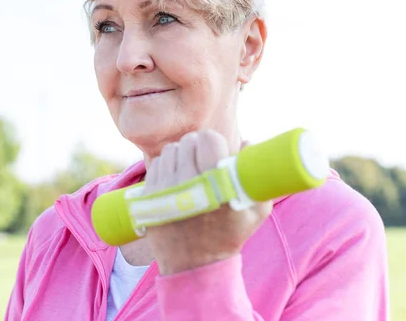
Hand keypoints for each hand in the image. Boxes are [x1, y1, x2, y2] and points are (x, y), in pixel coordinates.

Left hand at [143, 130, 271, 274]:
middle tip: (202, 161)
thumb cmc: (228, 236)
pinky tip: (175, 180)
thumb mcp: (254, 211)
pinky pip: (157, 165)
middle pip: (187, 142)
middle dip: (197, 147)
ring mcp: (165, 190)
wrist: (194, 266)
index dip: (213, 142)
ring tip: (189, 171)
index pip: (207, 139)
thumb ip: (255, 175)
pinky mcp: (149, 197)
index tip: (215, 151)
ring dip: (181, 156)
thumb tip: (247, 141)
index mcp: (215, 184)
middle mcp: (188, 184)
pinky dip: (167, 167)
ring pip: (170, 151)